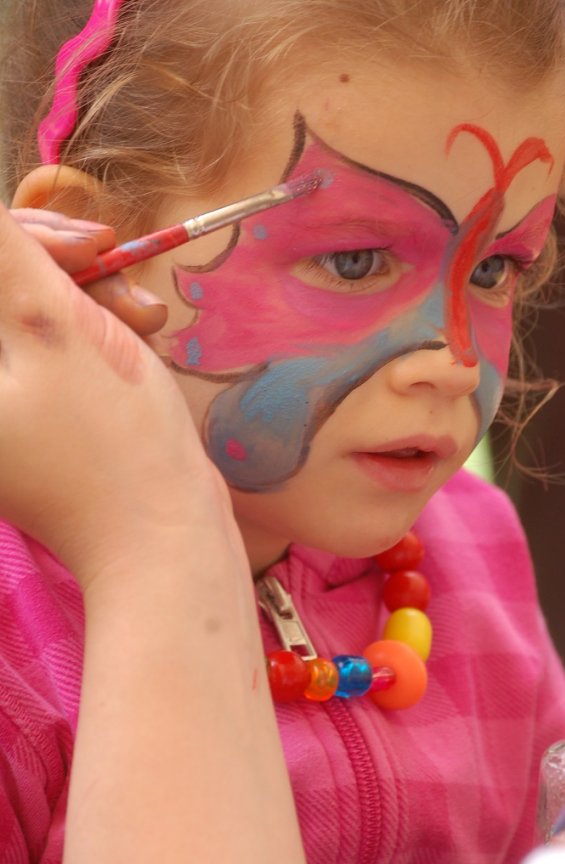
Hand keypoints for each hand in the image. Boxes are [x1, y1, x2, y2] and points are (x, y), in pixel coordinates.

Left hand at [0, 202, 238, 586]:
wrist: (164, 539)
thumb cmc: (115, 444)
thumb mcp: (54, 329)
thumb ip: (7, 254)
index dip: (27, 238)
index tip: (90, 246)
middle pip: (2, 288)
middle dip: (64, 268)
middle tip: (124, 276)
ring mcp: (5, 409)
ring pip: (32, 311)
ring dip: (90, 296)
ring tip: (146, 319)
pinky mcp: (34, 417)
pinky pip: (54, 346)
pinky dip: (95, 331)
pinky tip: (138, 336)